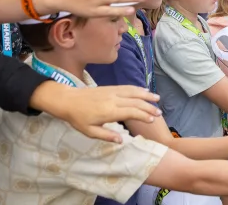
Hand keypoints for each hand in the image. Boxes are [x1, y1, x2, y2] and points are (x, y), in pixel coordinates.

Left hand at [32, 83, 161, 142]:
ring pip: (133, 92)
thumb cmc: (78, 118)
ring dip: (146, 95)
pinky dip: (138, 89)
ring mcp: (112, 91)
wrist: (68, 100)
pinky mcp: (110, 87)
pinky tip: (144, 91)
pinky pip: (127, 87)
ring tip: (157, 99)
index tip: (152, 120)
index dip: (143, 115)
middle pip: (135, 101)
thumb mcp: (89, 132)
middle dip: (149, 107)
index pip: (131, 112)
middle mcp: (113, 99)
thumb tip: (121, 140)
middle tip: (159, 113)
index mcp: (109, 111)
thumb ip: (106, 136)